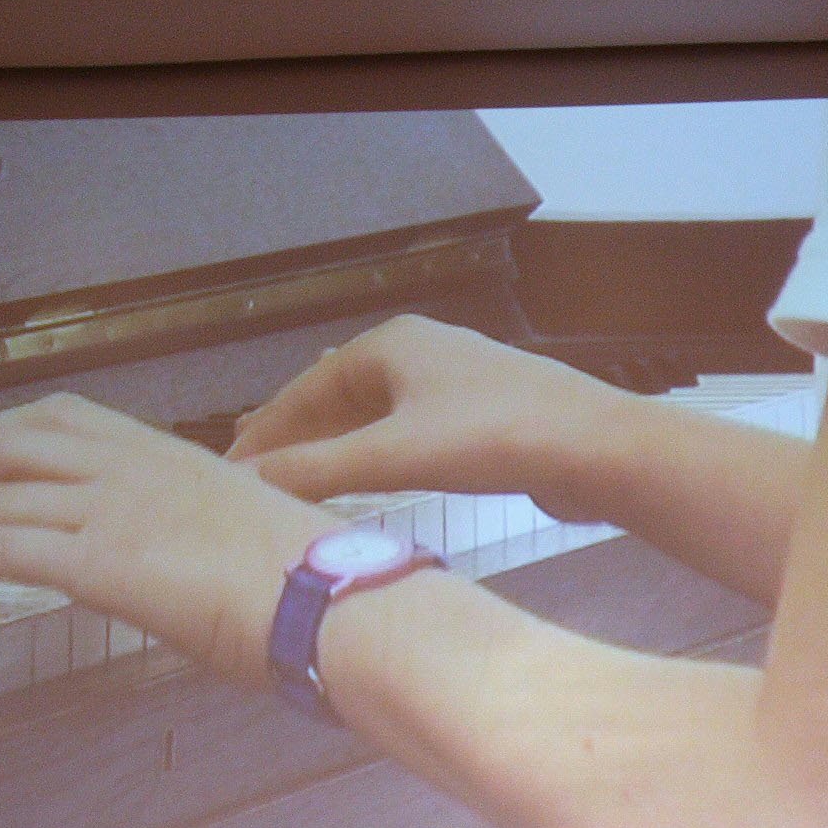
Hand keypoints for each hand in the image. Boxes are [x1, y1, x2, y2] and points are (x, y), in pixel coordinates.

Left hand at [0, 393, 336, 683]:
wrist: (340, 604)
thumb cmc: (322, 589)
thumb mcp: (254, 540)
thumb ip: (207, 538)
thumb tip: (191, 569)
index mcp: (175, 457)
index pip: (70, 417)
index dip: (3, 427)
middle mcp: (135, 468)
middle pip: (16, 444)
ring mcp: (114, 508)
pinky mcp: (97, 560)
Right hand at [228, 316, 630, 511]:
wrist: (597, 449)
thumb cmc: (492, 440)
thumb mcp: (393, 456)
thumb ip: (316, 471)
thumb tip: (244, 483)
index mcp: (389, 343)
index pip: (305, 388)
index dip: (265, 431)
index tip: (230, 470)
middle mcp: (420, 351)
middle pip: (338, 397)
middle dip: (296, 436)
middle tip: (253, 474)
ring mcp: (456, 382)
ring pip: (377, 416)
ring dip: (337, 448)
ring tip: (300, 481)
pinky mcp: (485, 416)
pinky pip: (410, 433)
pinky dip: (379, 456)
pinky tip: (373, 483)